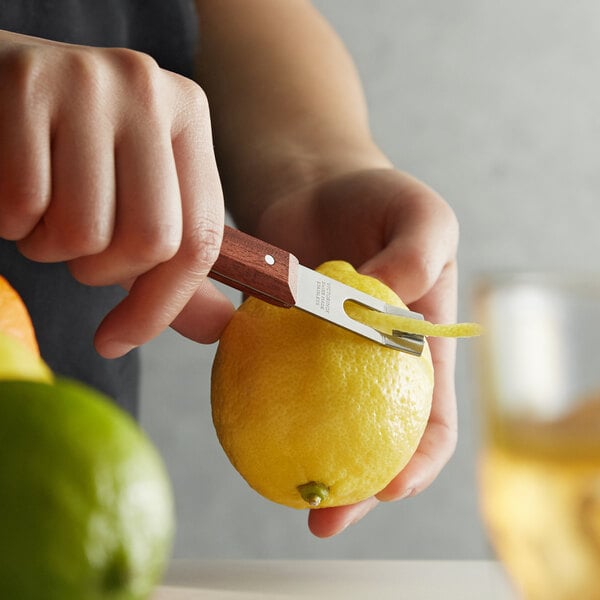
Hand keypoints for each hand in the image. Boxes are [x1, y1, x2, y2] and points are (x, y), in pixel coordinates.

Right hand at [0, 30, 232, 355]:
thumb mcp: (139, 201)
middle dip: (100, 271)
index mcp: (191, 116)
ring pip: (84, 231)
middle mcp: (151, 90)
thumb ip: (177, 267)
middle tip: (74, 245)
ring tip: (42, 209)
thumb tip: (218, 330)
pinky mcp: (26, 83)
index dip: (162, 306)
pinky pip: (23, 206)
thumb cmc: (75, 158)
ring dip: (51, 246)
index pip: (201, 239)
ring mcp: (91, 81)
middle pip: (150, 241)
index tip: (118, 339)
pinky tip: (12, 187)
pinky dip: (10, 223)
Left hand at [255, 167, 458, 536]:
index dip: (417, 464)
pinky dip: (261, 408)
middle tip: (321, 518)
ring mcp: (321, 361)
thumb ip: (421, 253)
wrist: (315, 182)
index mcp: (420, 351)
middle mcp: (371, 366)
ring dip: (300, 463)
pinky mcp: (278, 346)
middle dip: (353, 491)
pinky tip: (242, 425)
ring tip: (274, 486)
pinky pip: (268, 383)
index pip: (428, 421)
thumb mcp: (421, 214)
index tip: (388, 487)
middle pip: (369, 444)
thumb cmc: (378, 199)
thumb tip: (390, 301)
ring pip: (315, 426)